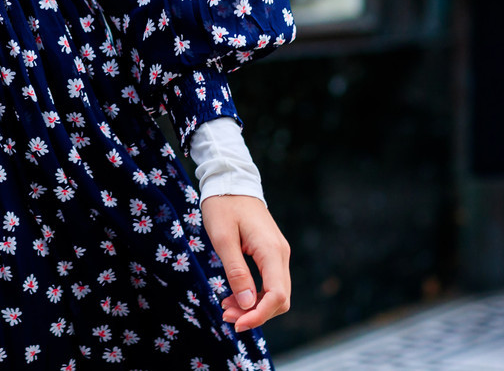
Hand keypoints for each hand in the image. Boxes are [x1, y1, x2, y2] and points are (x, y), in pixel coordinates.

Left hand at [201, 194, 291, 332]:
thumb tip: (247, 304)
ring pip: (275, 293)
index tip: (236, 323)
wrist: (231, 181)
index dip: (259, 315)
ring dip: (254, 306)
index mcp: (271, 251)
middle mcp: (280, 254)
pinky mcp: (271, 254)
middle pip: (279, 299)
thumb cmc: (223, 206)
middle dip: (255, 313)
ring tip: (226, 308)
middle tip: (226, 316)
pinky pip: (269, 282)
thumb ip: (236, 271)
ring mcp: (278, 254)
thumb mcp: (223, 238)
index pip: (276, 295)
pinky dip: (254, 294)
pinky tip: (234, 297)